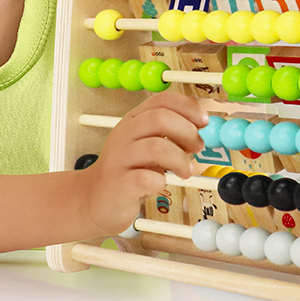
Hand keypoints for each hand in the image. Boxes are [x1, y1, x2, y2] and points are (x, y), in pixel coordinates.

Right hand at [80, 92, 206, 235]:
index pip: (162, 100)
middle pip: (160, 118)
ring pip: (155, 147)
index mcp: (133, 121)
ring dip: (179, 159)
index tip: (204, 122)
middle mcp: (125, 134)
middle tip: (197, 147)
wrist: (94, 200)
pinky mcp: (119, 184)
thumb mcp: (148, 147)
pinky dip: (160, 182)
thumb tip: (202, 131)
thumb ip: (171, 137)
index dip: (188, 107)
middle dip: (187, 131)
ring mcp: (120, 158)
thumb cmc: (127, 172)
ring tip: (186, 171)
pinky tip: (160, 185)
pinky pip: (146, 178)